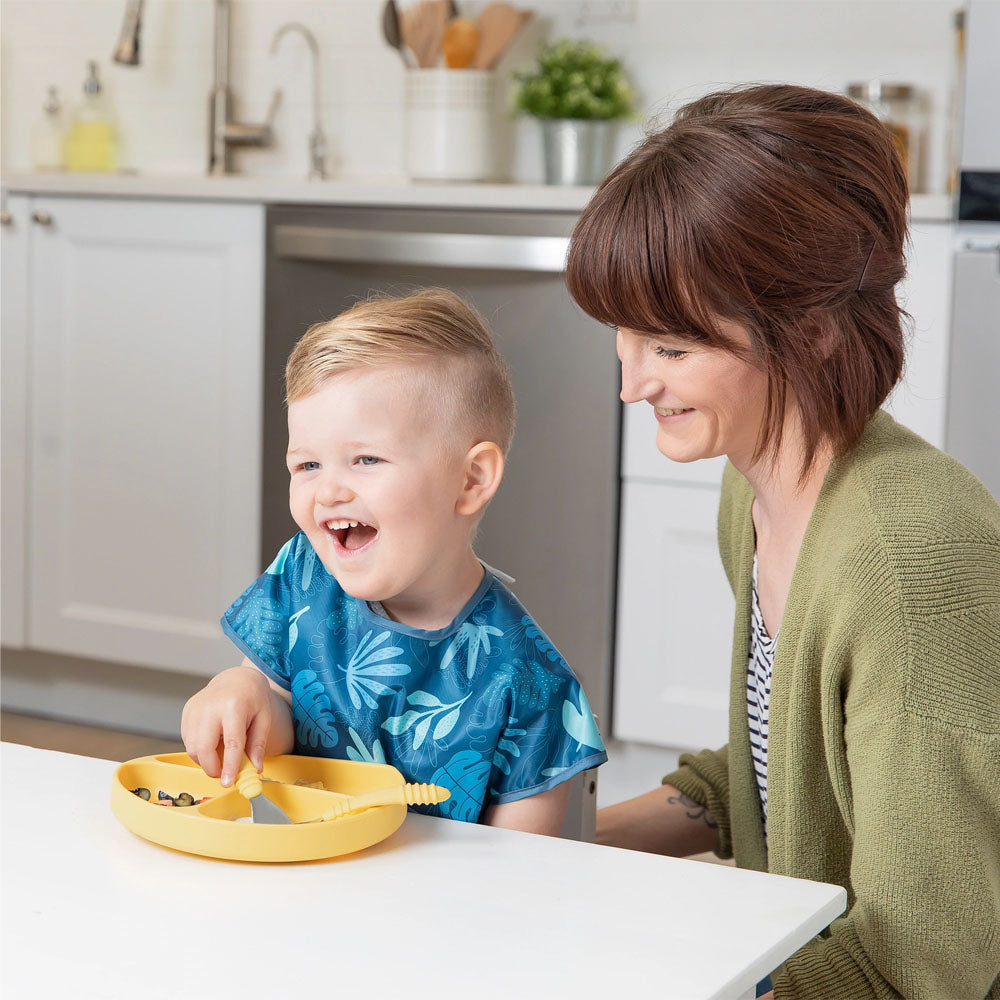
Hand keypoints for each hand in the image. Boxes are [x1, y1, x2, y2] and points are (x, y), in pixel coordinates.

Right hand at [181, 663, 276, 786]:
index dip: (229, 766)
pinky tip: (212, 742)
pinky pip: (187, 741)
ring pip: (192, 748)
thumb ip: (258, 744)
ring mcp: (195, 708)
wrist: (236, 679)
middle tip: (224, 774)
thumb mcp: (264, 718)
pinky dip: (199, 750)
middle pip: (203, 748)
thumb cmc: (253, 699)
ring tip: (221, 754)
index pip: (231, 742)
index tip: (228, 783)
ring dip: (205, 760)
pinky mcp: (186, 712)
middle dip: (212, 768)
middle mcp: (210, 706)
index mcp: (234, 706)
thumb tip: (254, 769)